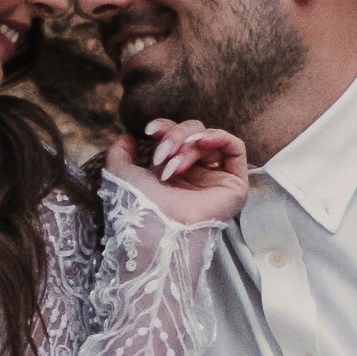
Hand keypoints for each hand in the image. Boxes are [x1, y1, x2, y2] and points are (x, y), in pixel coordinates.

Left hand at [120, 116, 253, 227]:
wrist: (158, 228)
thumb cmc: (140, 206)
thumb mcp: (121, 172)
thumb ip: (121, 152)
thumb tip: (127, 135)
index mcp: (172, 172)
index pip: (176, 136)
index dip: (165, 127)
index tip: (150, 131)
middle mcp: (196, 174)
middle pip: (193, 134)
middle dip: (175, 137)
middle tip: (162, 155)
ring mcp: (216, 179)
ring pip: (209, 140)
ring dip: (188, 143)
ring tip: (174, 165)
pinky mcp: (235, 184)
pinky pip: (235, 147)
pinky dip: (219, 137)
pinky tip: (202, 141)